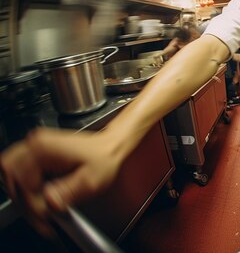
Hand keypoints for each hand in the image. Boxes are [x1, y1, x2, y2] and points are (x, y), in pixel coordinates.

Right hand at [0, 128, 122, 235]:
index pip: (23, 181)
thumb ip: (69, 191)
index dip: (32, 203)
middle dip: (24, 201)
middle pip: (11, 177)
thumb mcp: (92, 179)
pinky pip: (18, 172)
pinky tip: (38, 198)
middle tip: (40, 215)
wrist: (110, 146)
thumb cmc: (104, 157)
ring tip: (39, 209)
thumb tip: (49, 202)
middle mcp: (36, 144)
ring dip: (21, 195)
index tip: (45, 214)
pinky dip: (24, 188)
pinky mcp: (36, 153)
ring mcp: (34, 147)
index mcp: (45, 148)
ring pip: (10, 174)